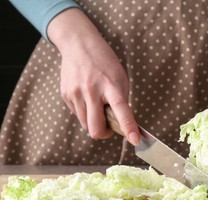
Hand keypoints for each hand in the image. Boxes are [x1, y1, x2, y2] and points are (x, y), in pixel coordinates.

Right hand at [47, 8, 139, 144]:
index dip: (128, 127)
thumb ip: (121, 101)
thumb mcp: (120, 78)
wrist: (79, 45)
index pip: (121, 110)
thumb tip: (123, 125)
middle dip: (104, 133)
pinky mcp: (65, 95)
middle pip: (95, 129)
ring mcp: (76, 93)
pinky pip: (77, 115)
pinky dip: (85, 113)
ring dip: (94, 123)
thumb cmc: (105, 64)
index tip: (135, 140)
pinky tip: (88, 98)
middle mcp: (92, 91)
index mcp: (111, 86)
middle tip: (110, 126)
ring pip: (86, 125)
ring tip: (98, 107)